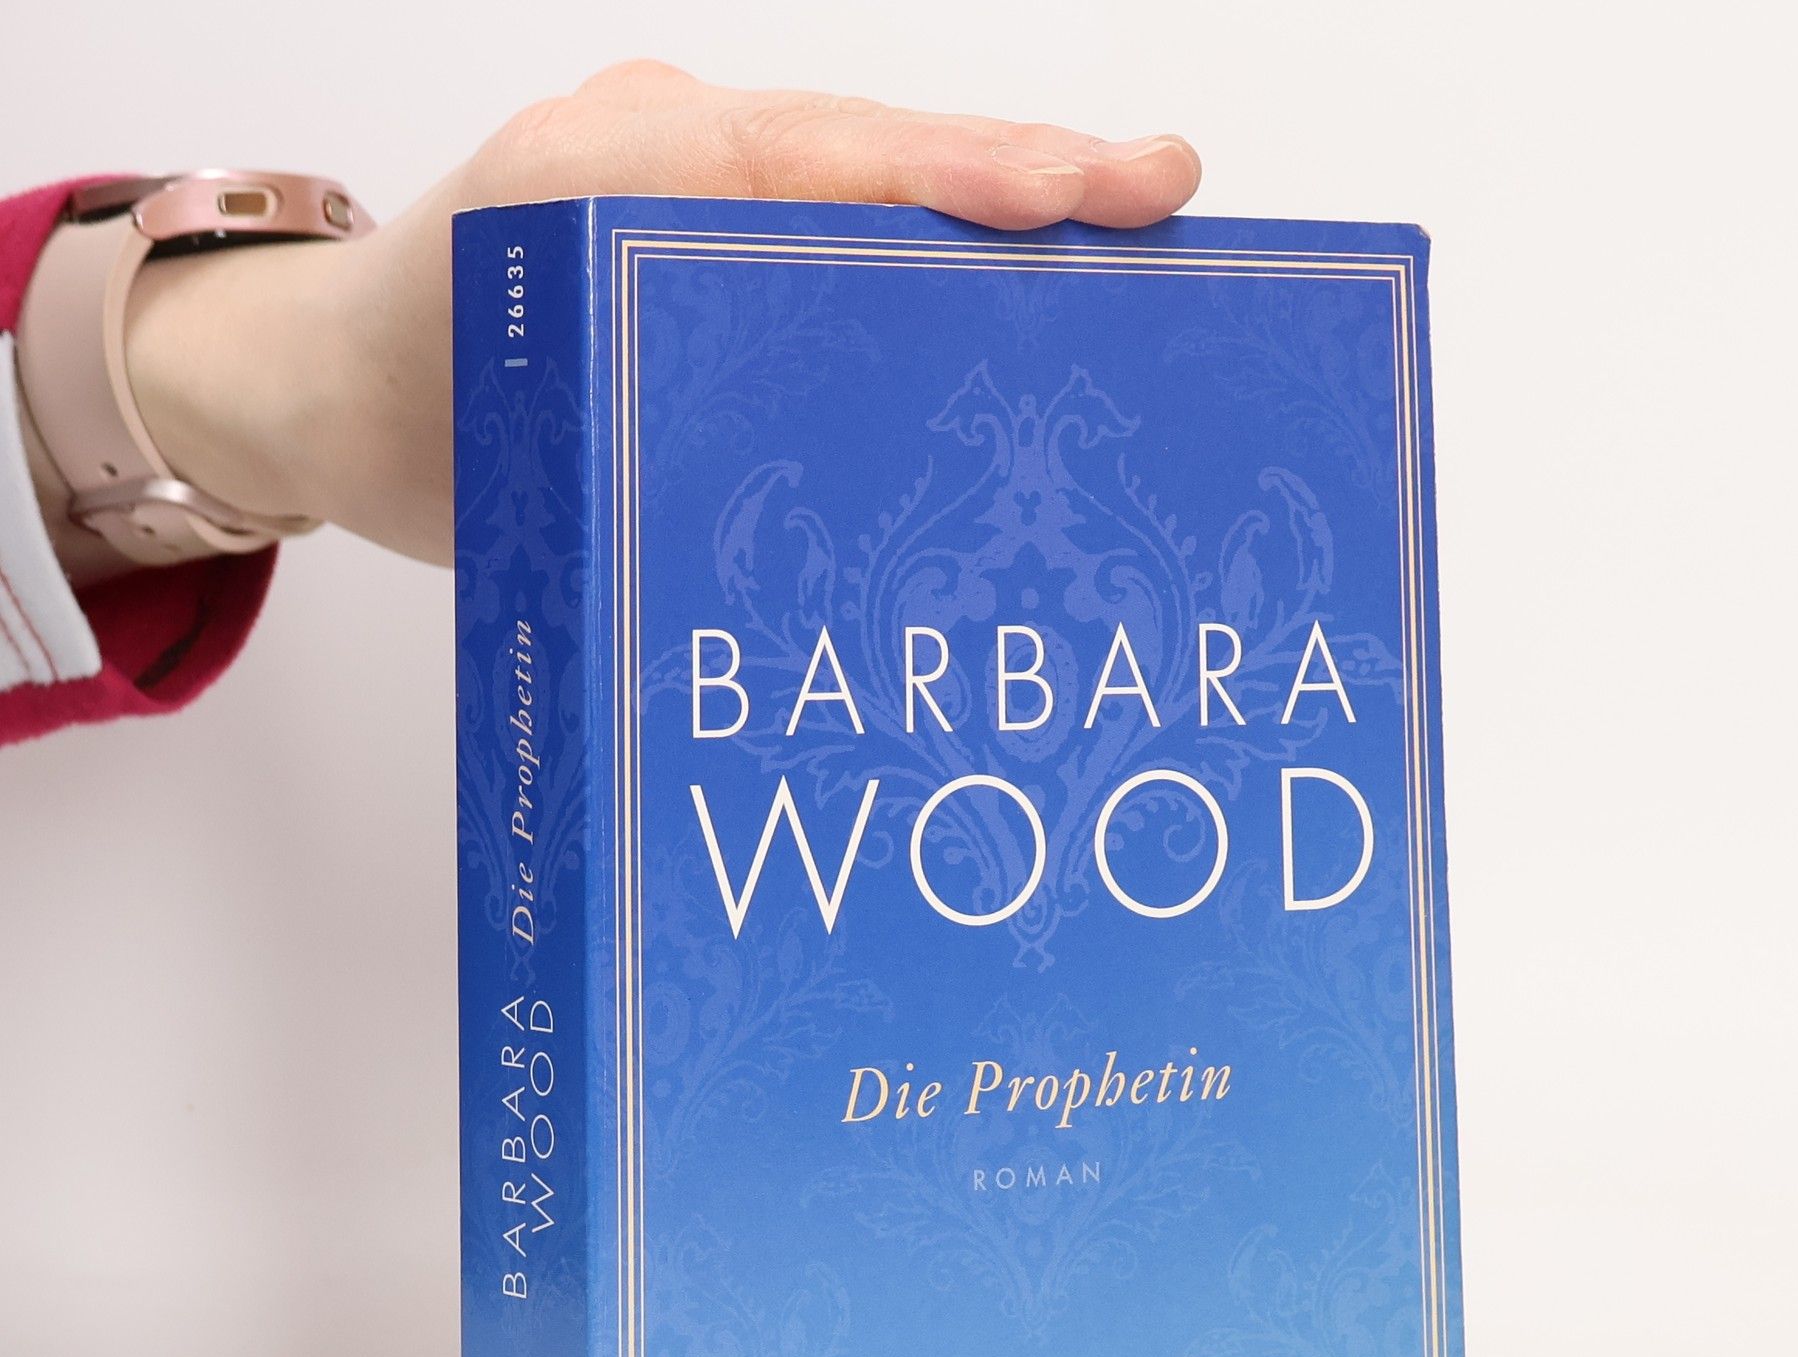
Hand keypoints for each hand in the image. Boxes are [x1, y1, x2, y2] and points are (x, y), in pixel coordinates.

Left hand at [121, 62, 1202, 568]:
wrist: (331, 396)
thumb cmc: (414, 395)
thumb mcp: (510, 404)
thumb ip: (634, 388)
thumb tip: (829, 460)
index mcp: (626, 171)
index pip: (831, 153)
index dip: (973, 172)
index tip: (1099, 194)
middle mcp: (676, 165)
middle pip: (883, 155)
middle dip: (1028, 179)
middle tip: (1164, 200)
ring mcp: (696, 200)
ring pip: (872, 197)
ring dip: (1000, 225)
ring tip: (1130, 250)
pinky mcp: (706, 256)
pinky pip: (833, 246)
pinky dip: (931, 265)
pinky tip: (1019, 313)